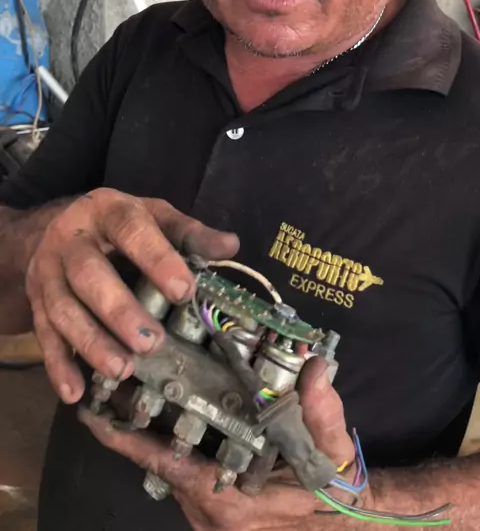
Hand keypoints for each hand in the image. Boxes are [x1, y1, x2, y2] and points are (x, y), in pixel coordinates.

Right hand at [26, 188, 237, 404]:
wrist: (50, 227)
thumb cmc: (115, 225)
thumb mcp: (152, 216)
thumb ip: (188, 233)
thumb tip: (230, 245)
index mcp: (107, 211)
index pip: (130, 229)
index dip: (157, 259)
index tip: (185, 291)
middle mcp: (70, 239)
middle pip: (88, 273)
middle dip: (119, 310)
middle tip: (151, 342)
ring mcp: (47, 272)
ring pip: (62, 308)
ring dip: (91, 342)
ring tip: (122, 368)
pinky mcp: (36, 302)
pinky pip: (43, 334)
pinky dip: (58, 365)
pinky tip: (75, 392)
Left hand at [79, 357, 364, 530]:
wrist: (348, 530)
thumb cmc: (335, 494)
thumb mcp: (334, 453)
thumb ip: (322, 412)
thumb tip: (315, 366)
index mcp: (226, 501)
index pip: (161, 463)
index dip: (123, 439)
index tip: (92, 413)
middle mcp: (208, 516)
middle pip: (159, 466)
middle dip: (138, 430)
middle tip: (120, 387)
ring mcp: (210, 523)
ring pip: (171, 476)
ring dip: (158, 442)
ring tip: (142, 398)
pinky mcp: (216, 521)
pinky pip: (186, 483)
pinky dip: (178, 454)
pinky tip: (181, 425)